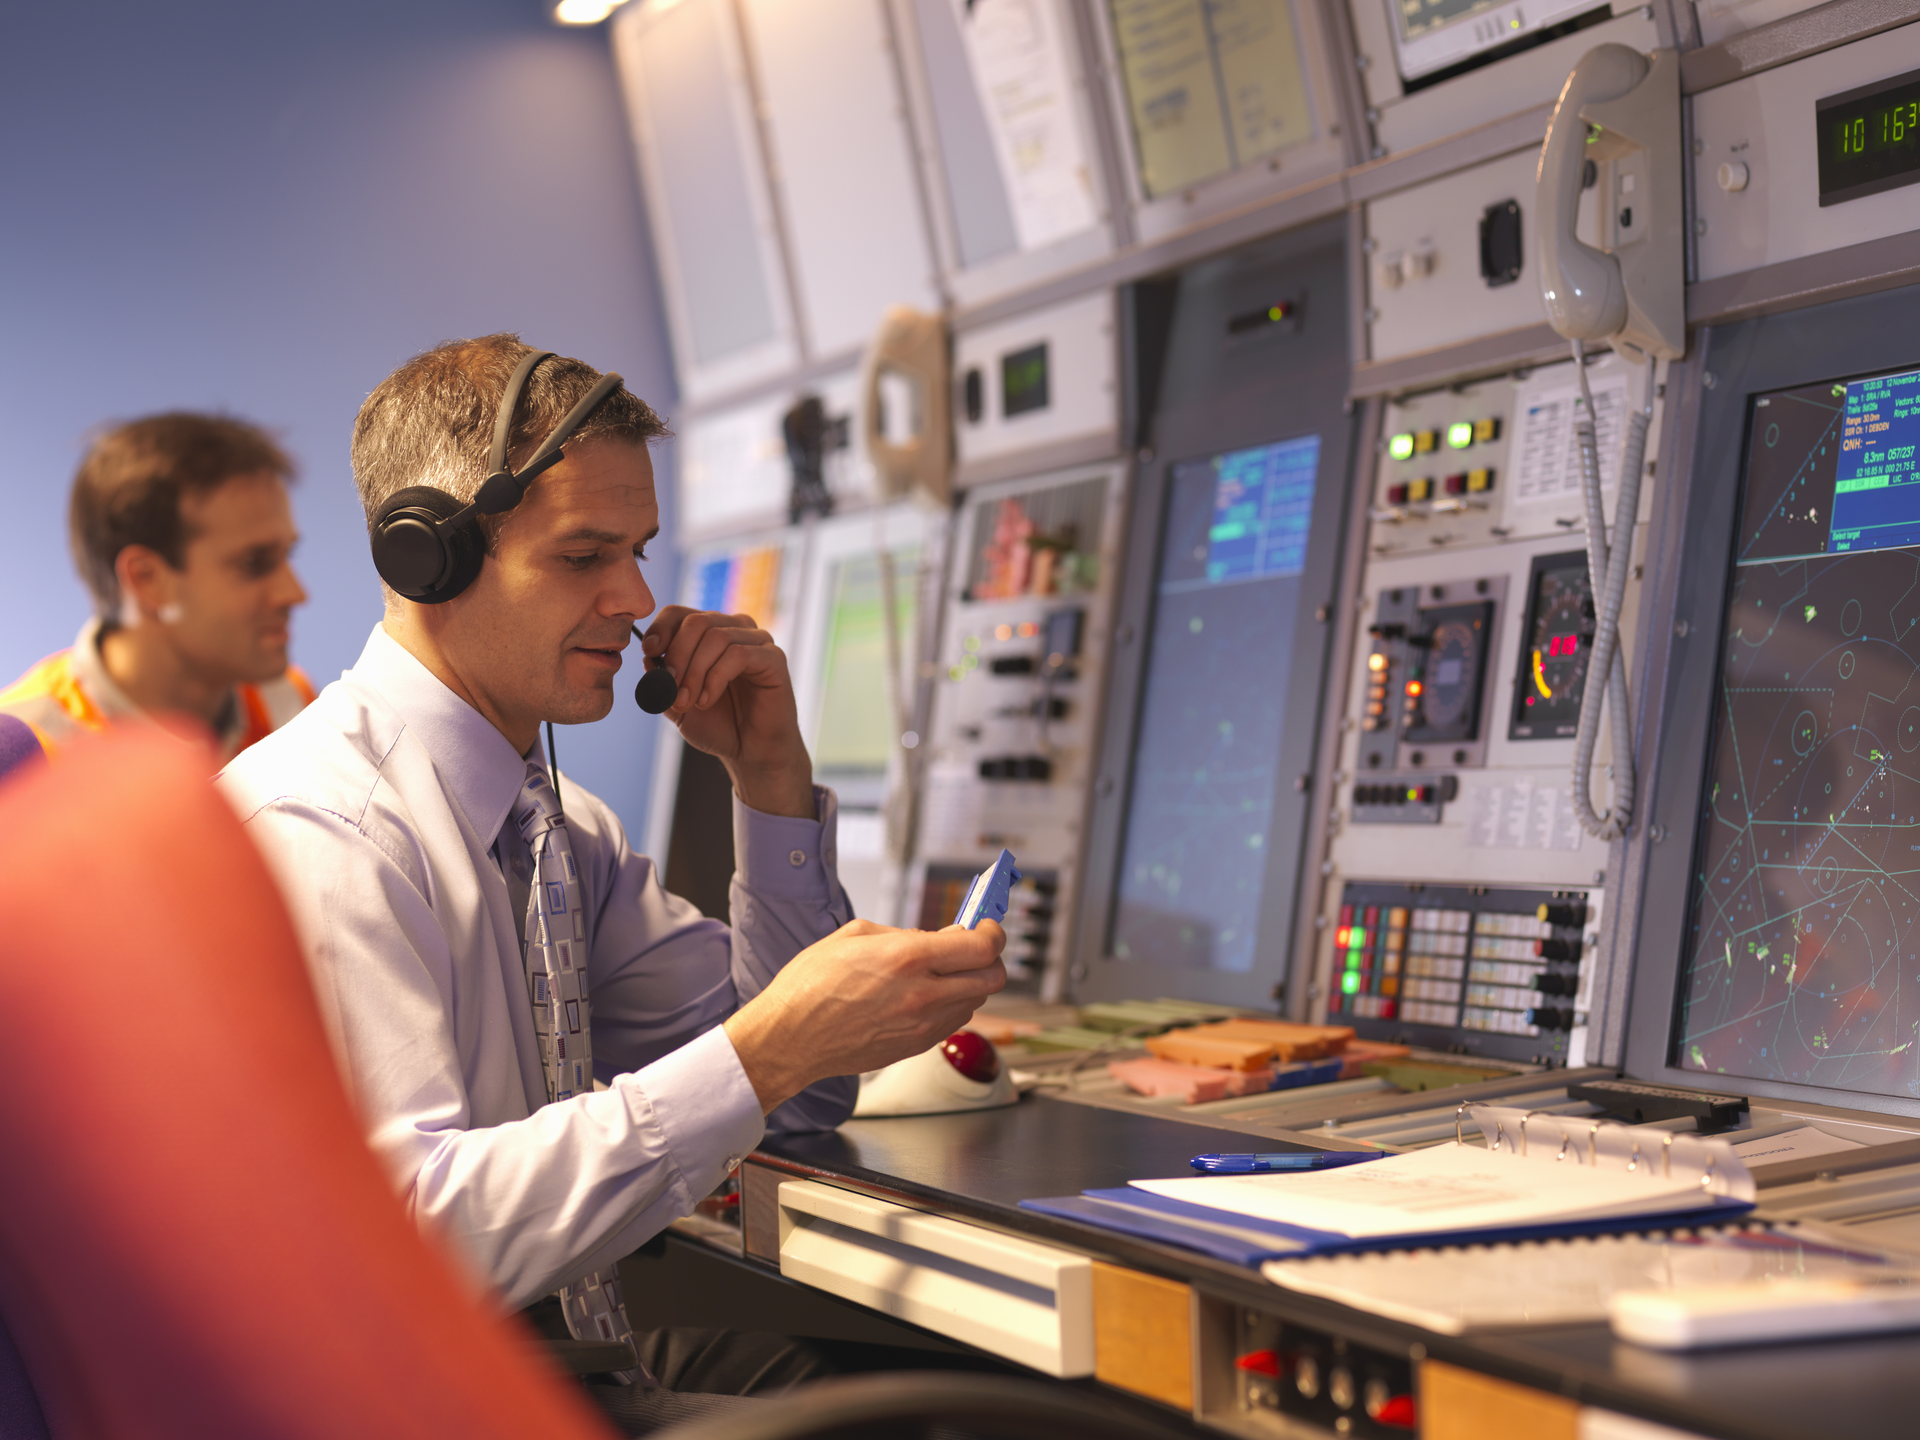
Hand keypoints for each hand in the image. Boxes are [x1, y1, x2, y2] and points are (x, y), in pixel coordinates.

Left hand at [640, 606, 812, 817]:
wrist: (750, 752)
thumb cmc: (718, 725)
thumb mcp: (676, 705)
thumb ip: (661, 681)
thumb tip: (648, 656)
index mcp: (709, 634)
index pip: (681, 614)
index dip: (661, 629)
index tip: (649, 653)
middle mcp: (734, 630)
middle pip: (697, 622)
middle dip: (676, 655)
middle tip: (669, 687)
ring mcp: (757, 642)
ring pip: (716, 637)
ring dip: (694, 672)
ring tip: (688, 702)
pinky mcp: (773, 658)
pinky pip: (739, 655)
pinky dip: (715, 678)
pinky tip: (707, 701)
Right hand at [723, 919, 1008, 1112]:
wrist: (789, 1038)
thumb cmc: (811, 985)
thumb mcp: (856, 935)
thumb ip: (906, 933)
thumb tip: (941, 938)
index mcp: (908, 959)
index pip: (983, 947)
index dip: (992, 932)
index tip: (985, 926)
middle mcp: (922, 995)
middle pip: (993, 977)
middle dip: (989, 957)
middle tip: (971, 947)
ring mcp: (922, 1026)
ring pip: (976, 1001)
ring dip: (969, 982)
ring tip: (941, 971)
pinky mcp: (916, 1046)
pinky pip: (954, 1021)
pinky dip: (951, 1004)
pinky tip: (926, 994)